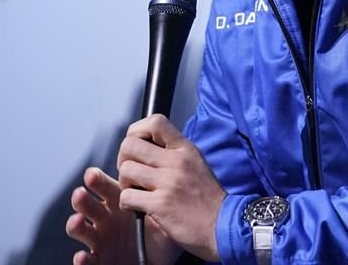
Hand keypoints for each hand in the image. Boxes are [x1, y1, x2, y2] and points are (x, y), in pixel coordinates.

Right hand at [66, 166, 177, 264]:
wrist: (157, 261)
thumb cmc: (159, 236)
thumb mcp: (164, 217)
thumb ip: (161, 201)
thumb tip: (165, 183)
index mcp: (118, 202)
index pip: (103, 186)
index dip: (95, 180)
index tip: (91, 175)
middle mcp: (104, 218)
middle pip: (87, 204)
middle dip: (82, 198)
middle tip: (80, 193)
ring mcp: (98, 238)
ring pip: (80, 229)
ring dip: (75, 224)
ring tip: (77, 220)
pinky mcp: (97, 260)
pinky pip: (86, 260)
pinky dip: (82, 259)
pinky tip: (82, 256)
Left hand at [118, 114, 226, 261]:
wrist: (223, 226)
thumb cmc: (208, 199)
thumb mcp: (196, 163)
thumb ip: (174, 153)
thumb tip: (148, 146)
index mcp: (185, 149)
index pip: (155, 122)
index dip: (137, 131)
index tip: (136, 144)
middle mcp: (176, 162)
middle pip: (130, 145)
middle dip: (123, 159)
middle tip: (131, 173)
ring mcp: (168, 182)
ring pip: (126, 170)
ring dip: (125, 183)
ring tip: (135, 192)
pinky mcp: (160, 204)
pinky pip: (127, 196)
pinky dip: (127, 204)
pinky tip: (137, 208)